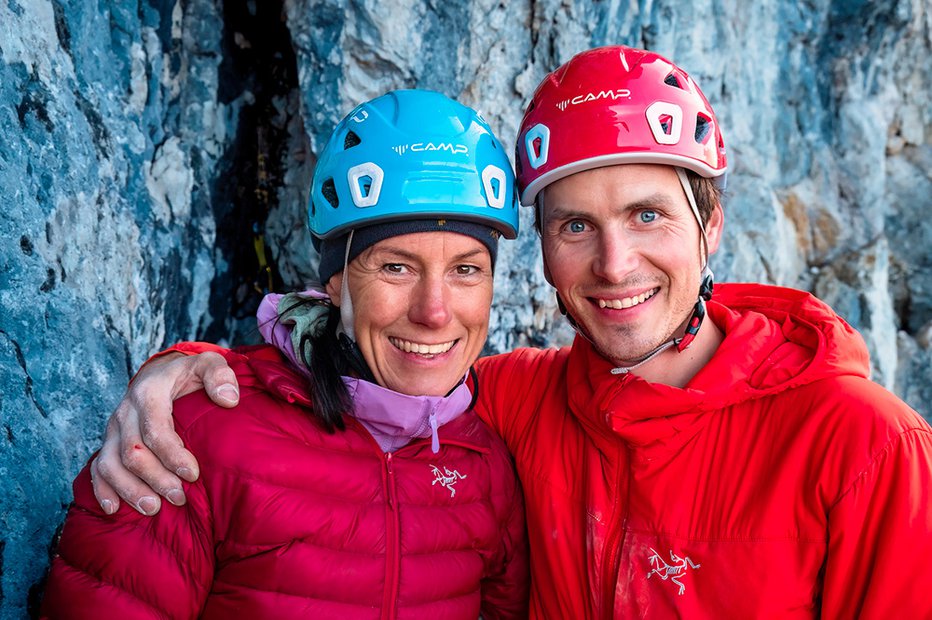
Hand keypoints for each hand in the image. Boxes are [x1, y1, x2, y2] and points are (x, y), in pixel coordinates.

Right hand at [90, 351, 238, 514]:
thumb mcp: (208, 364)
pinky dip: (103, 489)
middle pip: (132, 453)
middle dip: (156, 479)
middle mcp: (126, 411)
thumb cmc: (189, 373)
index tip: (193, 475)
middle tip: (179, 498)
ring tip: (153, 509)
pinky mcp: (108, 441)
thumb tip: (228, 399)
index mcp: (149, 392)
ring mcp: (113, 428)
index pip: (156, 430)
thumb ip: (220, 376)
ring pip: (110, 464)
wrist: (162, 372)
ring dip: (130, 490)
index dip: (173, 456)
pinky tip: (114, 509)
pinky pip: (97, 468)